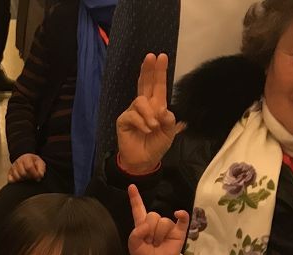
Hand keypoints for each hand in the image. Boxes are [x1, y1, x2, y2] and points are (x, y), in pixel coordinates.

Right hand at [7, 153, 46, 182]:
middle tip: (32, 177)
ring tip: (26, 178)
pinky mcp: (9, 173)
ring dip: (23, 180)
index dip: (34, 174)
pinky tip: (20, 180)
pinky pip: (10, 180)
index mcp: (26, 158)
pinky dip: (15, 182)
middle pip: (23, 173)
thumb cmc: (33, 162)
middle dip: (29, 177)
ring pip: (17, 178)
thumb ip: (41, 169)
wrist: (25, 159)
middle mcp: (17, 162)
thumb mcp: (40, 163)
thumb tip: (40, 176)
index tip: (38, 177)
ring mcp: (12, 168)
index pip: (29, 167)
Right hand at [116, 53, 185, 174]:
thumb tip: (162, 109)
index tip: (161, 56)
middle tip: (151, 56)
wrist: (144, 161)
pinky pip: (133, 115)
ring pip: (140, 101)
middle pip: (145, 83)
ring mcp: (132, 112)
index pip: (158, 85)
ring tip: (154, 127)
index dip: (159, 71)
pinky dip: (142, 123)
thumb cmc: (156, 145)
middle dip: (148, 70)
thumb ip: (169, 119)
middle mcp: (144, 106)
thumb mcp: (169, 132)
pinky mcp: (123, 120)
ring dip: (149, 114)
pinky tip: (146, 131)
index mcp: (156, 106)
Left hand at [127, 184, 185, 254]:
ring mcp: (168, 226)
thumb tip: (145, 226)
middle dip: (150, 231)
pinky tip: (178, 214)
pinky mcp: (179, 231)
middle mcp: (155, 223)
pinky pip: (182, 219)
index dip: (135, 198)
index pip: (138, 209)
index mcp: (141, 225)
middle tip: (150, 243)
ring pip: (164, 221)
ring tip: (158, 244)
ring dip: (160, 235)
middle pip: (153, 215)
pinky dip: (182, 215)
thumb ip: (135, 236)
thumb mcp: (134, 247)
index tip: (131, 186)